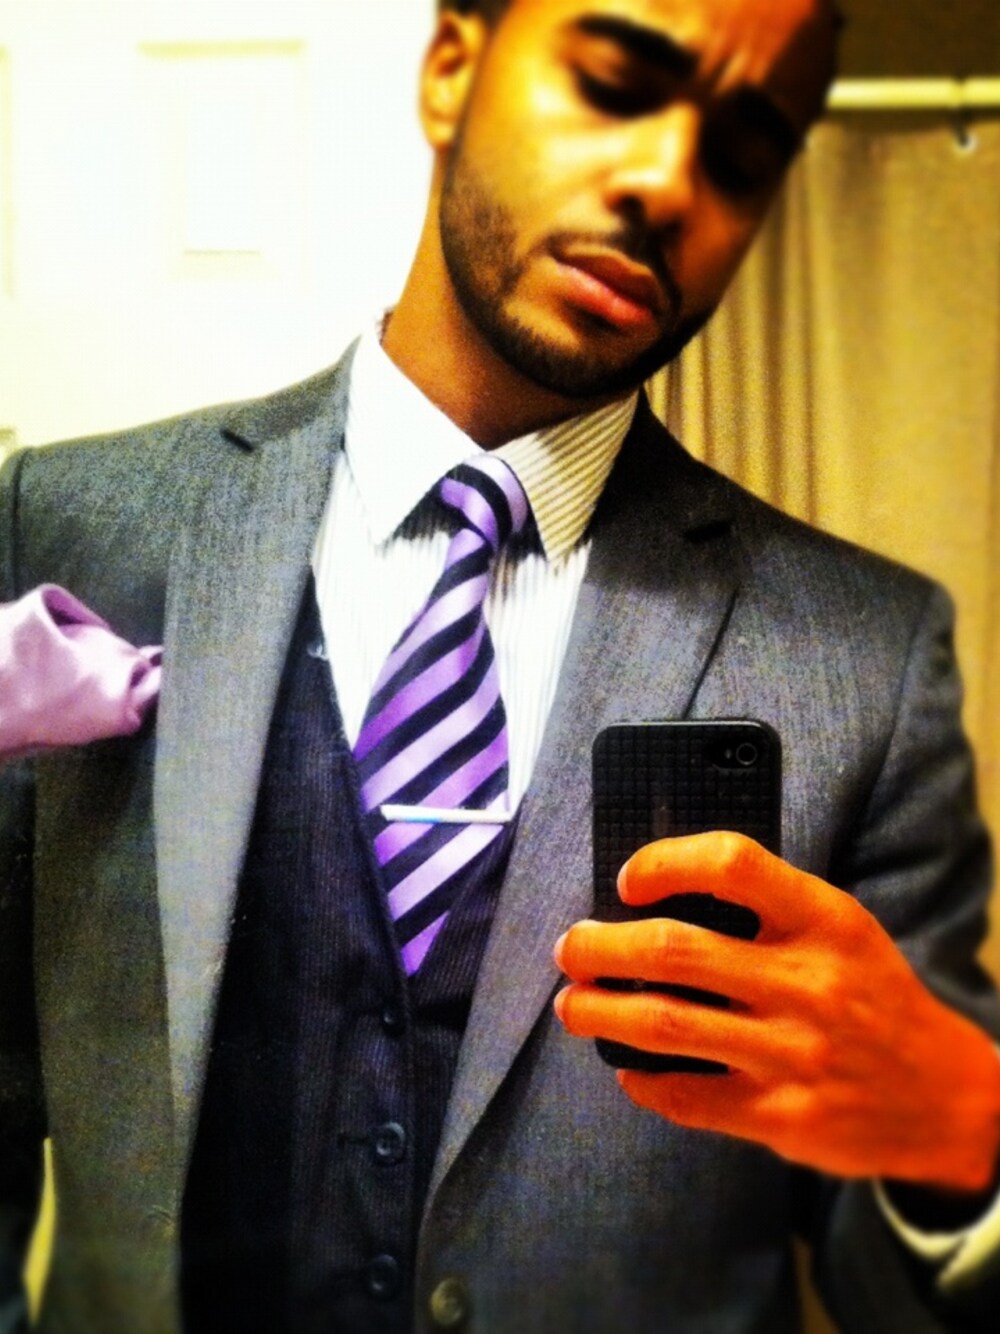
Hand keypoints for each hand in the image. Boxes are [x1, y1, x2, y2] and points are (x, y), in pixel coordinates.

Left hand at [553, 832, 999, 1191]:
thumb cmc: (871, 996)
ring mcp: (795, 1054)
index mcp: (824, 920)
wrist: (946, 1096)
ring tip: (573, 1005)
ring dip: (601, 1014)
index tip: (627, 880)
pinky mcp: (785, 1117)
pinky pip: (691, 1098)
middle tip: (571, 947)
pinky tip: (626, 1070)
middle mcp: (809, 982)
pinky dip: (644, 1083)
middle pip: (676, 950)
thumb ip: (768, 908)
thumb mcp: (841, 930)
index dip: (666, 862)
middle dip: (603, 947)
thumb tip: (657, 895)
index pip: (733, 864)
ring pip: (667, 1026)